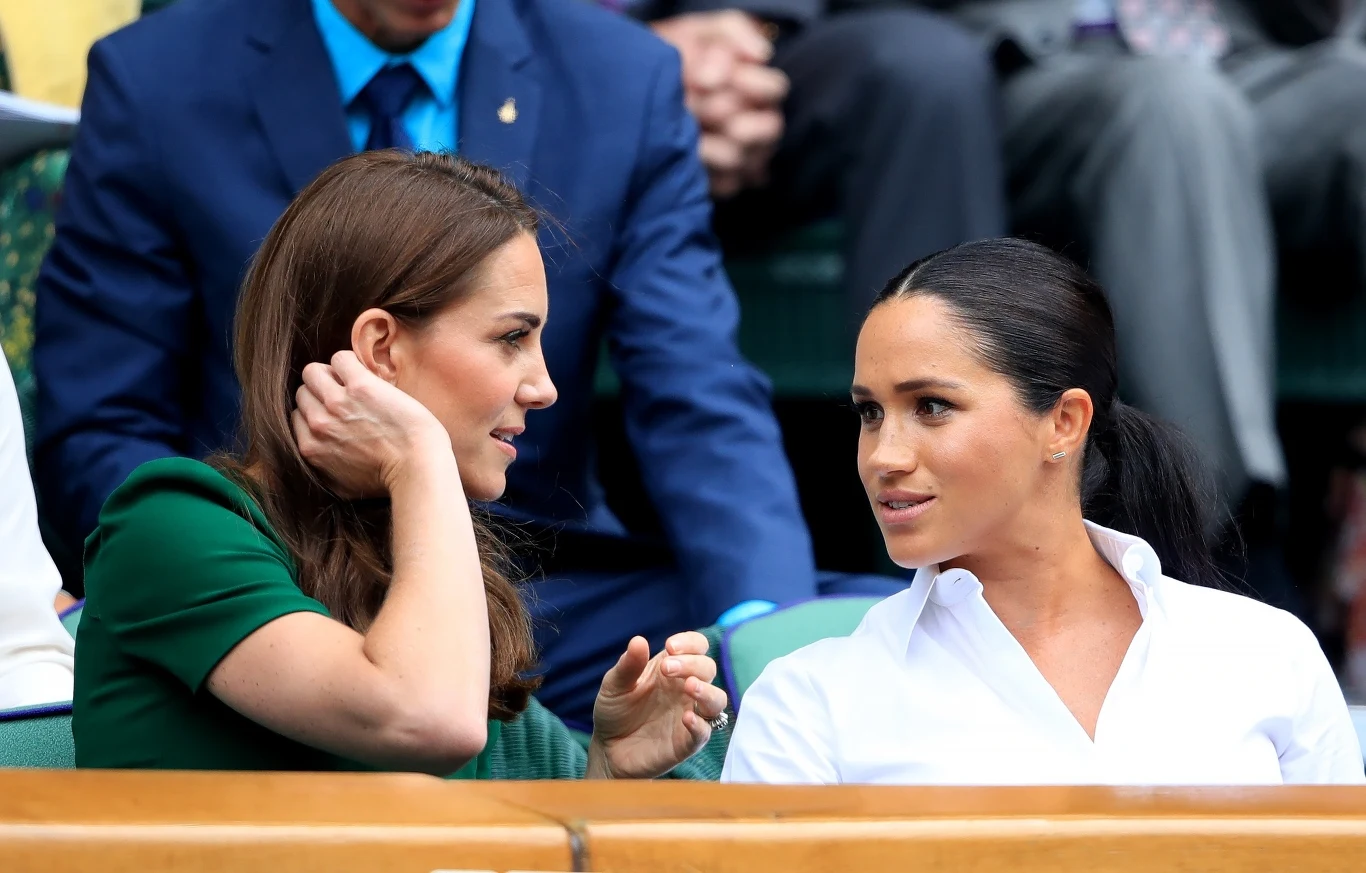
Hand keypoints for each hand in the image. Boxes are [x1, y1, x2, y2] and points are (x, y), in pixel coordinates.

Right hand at [291, 350, 452, 498]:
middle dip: (321, 393)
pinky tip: (365, 375)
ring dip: (332, 374)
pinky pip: (340, 359)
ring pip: (314, 372)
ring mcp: (336, 403)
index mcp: (310, 448)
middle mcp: (318, 424)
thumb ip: (322, 468)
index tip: (334, 413)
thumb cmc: (387, 480)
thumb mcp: (342, 485)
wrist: (417, 468)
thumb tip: (315, 455)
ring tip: (353, 383)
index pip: (297, 416)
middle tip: (345, 398)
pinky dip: (350, 363)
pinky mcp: (359, 386)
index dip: (316, 411)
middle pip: (303, 393)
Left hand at [587, 632, 728, 778]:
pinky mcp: (688, 742)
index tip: (670, 646)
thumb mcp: (614, 685)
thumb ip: (628, 665)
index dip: (690, 642)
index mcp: (672, 668)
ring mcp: (690, 714)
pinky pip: (705, 732)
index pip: (697, 646)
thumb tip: (639, 641)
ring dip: (707, 691)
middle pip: (708, 668)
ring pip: (717, 699)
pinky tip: (686, 718)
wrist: (608, 749)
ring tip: (690, 686)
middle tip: (666, 668)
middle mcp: (686, 689)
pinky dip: (700, 724)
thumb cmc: (615, 711)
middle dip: (692, 663)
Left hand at [653, 12, 787, 197]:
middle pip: (770, 128)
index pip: (775, 89)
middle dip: (723, 114)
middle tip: (690, 104)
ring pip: (742, 157)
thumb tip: (760, 54)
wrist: (638, 88)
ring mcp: (746, 157)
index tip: (705, 79)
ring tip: (682, 126)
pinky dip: (701, 167)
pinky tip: (681, 151)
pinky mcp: (725, 183)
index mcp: (759, 87)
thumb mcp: (703, 32)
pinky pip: (725, 184)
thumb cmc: (678, 56)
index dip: (748, 84)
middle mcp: (759, 124)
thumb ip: (734, 34)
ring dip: (708, 142)